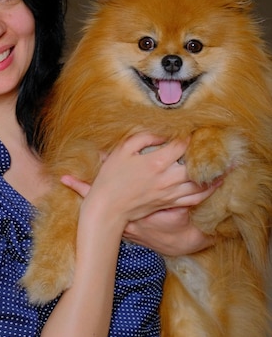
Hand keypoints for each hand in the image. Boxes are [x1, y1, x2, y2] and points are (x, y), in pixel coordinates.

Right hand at [60, 132, 221, 250]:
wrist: (108, 207)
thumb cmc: (111, 177)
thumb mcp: (123, 150)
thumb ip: (143, 138)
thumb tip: (161, 133)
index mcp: (156, 162)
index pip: (181, 145)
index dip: (190, 136)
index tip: (195, 129)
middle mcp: (168, 179)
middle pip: (197, 165)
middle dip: (210, 155)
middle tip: (220, 146)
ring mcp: (170, 193)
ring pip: (200, 184)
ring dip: (216, 175)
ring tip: (228, 165)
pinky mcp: (169, 204)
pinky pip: (194, 199)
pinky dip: (208, 192)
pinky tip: (215, 185)